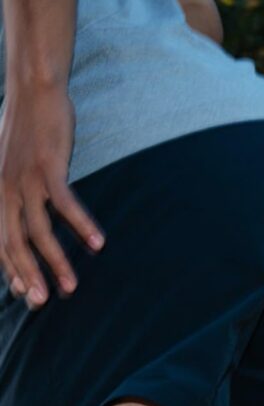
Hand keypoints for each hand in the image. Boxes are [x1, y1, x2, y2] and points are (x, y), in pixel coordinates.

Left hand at [0, 80, 105, 309]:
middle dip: (27, 276)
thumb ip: (10, 195)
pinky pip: (66, 203)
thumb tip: (19, 222)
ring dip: (56, 261)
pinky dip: (82, 224)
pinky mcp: (48, 167)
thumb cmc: (23, 131)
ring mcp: (24, 178)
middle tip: (42, 303)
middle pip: (13, 242)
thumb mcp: (6, 166)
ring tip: (72, 286)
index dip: (10, 271)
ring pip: (38, 230)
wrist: (31, 90)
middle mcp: (3, 189)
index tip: (26, 296)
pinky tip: (99, 243)